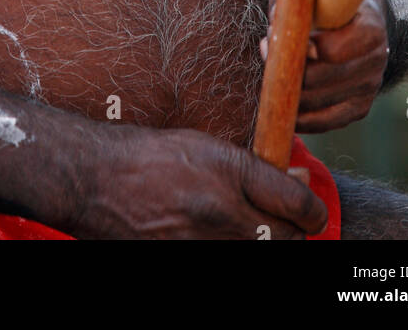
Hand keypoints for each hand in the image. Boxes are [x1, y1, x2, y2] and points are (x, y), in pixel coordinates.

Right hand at [71, 124, 327, 239]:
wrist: (95, 180)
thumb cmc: (148, 155)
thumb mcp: (205, 145)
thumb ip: (252, 167)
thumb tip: (297, 182)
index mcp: (228, 172)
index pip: (298, 205)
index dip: (312, 210)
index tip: (310, 210)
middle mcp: (221, 212)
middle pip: (287, 239)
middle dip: (291, 230)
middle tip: (283, 220)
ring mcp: (203, 245)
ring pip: (260, 254)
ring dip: (262, 243)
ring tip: (244, 228)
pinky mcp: (186, 263)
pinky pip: (227, 262)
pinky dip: (232, 251)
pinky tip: (220, 238)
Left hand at [263, 0, 388, 132]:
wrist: (357, 14)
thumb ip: (294, 7)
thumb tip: (274, 34)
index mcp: (370, 29)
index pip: (330, 51)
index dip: (298, 49)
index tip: (273, 34)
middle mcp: (376, 60)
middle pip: (319, 81)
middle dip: (285, 71)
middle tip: (266, 51)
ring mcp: (370, 87)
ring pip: (317, 104)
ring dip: (287, 93)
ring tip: (271, 71)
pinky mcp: (360, 107)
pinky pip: (325, 122)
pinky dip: (299, 117)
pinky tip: (281, 103)